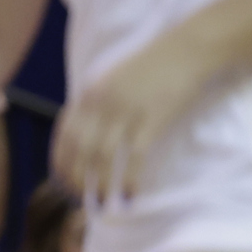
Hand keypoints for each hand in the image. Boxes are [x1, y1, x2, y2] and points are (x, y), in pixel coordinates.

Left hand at [53, 30, 214, 203]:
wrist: (191, 48)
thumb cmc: (157, 64)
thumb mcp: (116, 79)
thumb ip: (101, 103)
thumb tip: (90, 133)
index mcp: (91, 92)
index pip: (64, 132)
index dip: (60, 158)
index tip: (60, 178)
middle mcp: (102, 102)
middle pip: (79, 148)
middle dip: (75, 176)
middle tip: (78, 198)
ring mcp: (127, 110)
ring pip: (102, 156)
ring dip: (99, 183)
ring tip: (100, 203)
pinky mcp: (153, 118)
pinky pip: (134, 156)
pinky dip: (129, 178)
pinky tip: (129, 195)